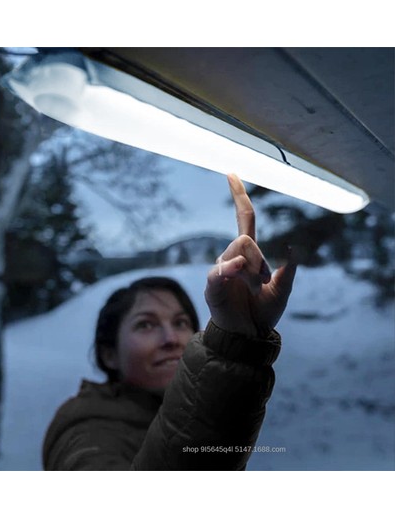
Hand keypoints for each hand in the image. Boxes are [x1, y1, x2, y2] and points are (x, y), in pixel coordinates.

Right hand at [205, 174, 296, 337]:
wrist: (249, 336)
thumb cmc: (263, 313)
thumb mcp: (282, 289)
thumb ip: (288, 270)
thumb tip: (296, 247)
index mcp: (249, 255)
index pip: (243, 218)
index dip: (238, 196)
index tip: (232, 174)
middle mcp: (232, 257)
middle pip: (245, 238)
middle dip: (260, 259)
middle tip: (263, 282)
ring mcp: (221, 270)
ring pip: (238, 251)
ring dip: (252, 271)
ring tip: (254, 291)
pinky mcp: (213, 285)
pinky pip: (221, 270)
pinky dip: (232, 268)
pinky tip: (237, 271)